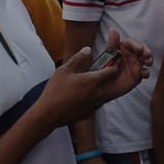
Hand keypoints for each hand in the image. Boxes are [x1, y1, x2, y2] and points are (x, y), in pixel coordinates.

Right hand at [34, 29, 152, 127]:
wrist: (49, 114)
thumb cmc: (55, 92)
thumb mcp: (64, 70)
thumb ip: (78, 58)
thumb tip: (87, 49)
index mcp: (93, 80)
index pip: (113, 70)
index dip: (114, 62)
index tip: (112, 58)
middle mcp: (98, 92)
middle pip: (112, 80)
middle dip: (110, 72)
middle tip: (103, 66)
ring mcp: (96, 103)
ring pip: (106, 90)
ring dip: (104, 83)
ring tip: (92, 78)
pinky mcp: (91, 110)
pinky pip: (99, 100)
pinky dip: (97, 93)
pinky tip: (86, 91)